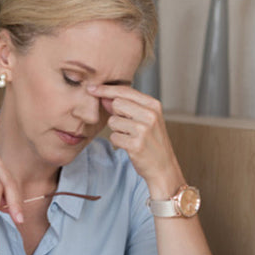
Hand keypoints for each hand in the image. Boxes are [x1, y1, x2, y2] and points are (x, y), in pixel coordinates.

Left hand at [87, 84, 184, 198]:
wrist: (163, 166)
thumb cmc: (152, 141)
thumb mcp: (145, 119)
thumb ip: (126, 106)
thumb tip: (105, 97)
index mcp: (154, 105)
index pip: (125, 91)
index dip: (106, 89)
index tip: (92, 88)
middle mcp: (150, 115)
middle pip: (116, 104)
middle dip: (116, 114)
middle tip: (129, 126)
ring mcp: (143, 130)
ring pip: (113, 121)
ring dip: (117, 130)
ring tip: (131, 136)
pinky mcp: (135, 145)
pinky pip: (113, 137)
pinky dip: (118, 142)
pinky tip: (130, 145)